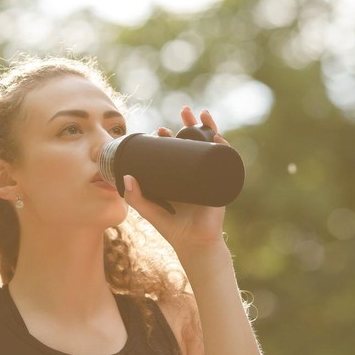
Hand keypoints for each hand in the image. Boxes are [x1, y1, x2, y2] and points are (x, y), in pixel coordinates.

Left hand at [123, 107, 228, 257]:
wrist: (194, 244)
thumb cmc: (172, 229)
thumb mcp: (150, 211)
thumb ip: (136, 197)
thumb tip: (128, 176)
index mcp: (179, 176)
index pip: (175, 150)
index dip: (168, 137)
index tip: (159, 130)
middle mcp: (196, 173)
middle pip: (195, 142)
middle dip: (190, 124)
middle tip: (184, 111)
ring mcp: (210, 177)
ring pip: (211, 147)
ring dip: (209, 127)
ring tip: (203, 113)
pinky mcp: (221, 184)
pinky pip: (226, 162)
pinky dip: (224, 148)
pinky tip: (218, 136)